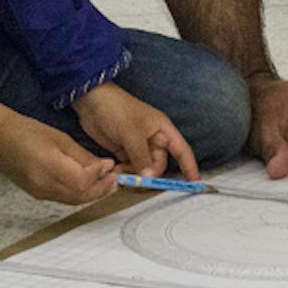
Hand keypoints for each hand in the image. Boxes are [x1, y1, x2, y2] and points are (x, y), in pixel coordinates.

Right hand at [0, 115, 118, 204]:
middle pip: (80, 195)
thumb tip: (104, 167)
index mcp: (48, 165)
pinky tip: (88, 185)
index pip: (82, 181)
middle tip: (114, 180)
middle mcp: (43, 184)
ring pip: (73, 200)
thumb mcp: (60, 138)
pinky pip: (64, 199)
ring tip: (106, 183)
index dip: (99, 176)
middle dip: (101, 189)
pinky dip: (79, 194)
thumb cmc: (27, 132)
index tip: (109, 166)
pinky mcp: (38, 195)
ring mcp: (39, 192)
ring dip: (92, 194)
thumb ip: (82, 156)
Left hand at [74, 83, 198, 182]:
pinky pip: (130, 168)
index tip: (195, 184)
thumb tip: (149, 178)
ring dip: (133, 175)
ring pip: (143, 169)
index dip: (190, 167)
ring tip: (120, 172)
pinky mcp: (124, 150)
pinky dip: (124, 172)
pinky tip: (115, 169)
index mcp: (162, 130)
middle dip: (149, 175)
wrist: (91, 103)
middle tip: (137, 181)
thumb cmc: (117, 109)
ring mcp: (138, 146)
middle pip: (158, 165)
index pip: (182, 151)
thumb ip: (142, 158)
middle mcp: (153, 139)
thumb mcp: (132, 134)